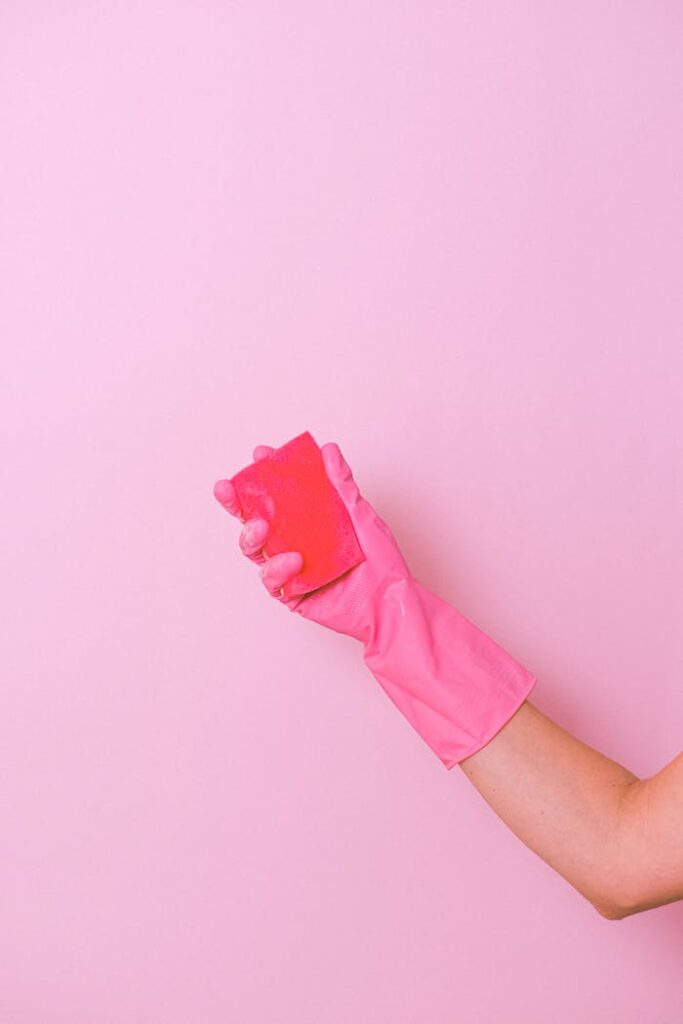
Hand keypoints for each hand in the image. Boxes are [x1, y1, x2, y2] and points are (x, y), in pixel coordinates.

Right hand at [213, 441, 411, 645]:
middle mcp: (296, 542)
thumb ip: (342, 486)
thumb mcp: (362, 516)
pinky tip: (292, 560)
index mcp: (310, 521)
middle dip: (237, 504)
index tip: (259, 455)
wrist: (393, 603)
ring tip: (260, 527)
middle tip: (227, 489)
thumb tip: (328, 451)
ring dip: (252, 536)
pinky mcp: (293, 594)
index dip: (265, 476)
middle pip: (256, 521)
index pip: (280, 495)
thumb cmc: (382, 561)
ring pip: (257, 551)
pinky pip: (273, 581)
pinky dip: (277, 569)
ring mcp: (292, 569)